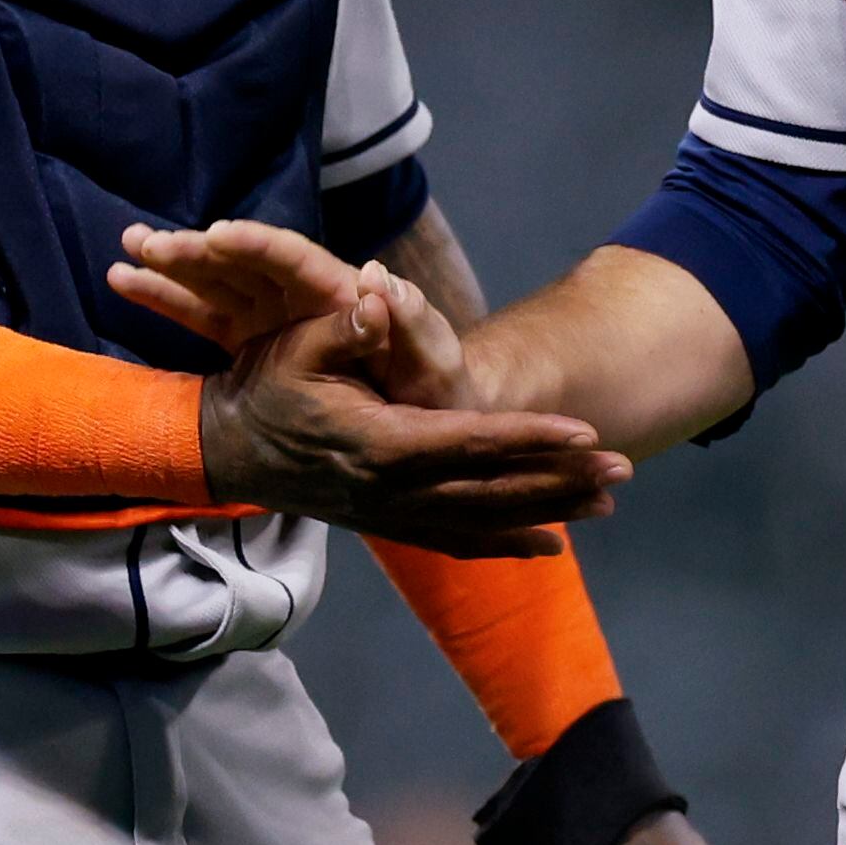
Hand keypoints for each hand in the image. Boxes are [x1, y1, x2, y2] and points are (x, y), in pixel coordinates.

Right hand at [116, 220, 473, 405]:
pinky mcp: (254, 341)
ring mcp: (274, 316)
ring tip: (127, 247)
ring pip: (217, 279)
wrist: (424, 410)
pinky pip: (205, 314)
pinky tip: (124, 279)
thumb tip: (379, 279)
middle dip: (198, 250)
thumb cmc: (436, 384)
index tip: (216, 234)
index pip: (296, 261)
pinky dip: (169, 297)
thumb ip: (414, 324)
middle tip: (150, 242)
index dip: (257, 245)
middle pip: (245, 262)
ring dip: (173, 264)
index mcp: (343, 295)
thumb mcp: (434, 361)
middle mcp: (302, 297)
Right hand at [195, 304, 621, 556]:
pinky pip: (454, 541)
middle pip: (491, 491)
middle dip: (559, 481)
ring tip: (604, 504)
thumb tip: (381, 299)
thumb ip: (345, 327)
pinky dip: (503, 545)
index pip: (470, 444)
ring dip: (545, 512)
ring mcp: (389, 514)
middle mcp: (391, 490)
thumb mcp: (295, 344)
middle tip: (621, 470)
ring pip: (482, 521)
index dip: (530, 438)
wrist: (223, 449)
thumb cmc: (262, 386)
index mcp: (379, 444)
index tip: (586, 434)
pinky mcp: (386, 523)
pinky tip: (547, 545)